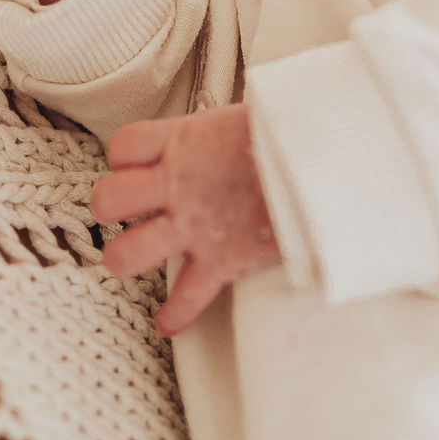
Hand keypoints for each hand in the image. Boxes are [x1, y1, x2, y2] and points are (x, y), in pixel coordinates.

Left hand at [90, 104, 282, 336]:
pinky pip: (184, 299)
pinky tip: (168, 322)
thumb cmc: (295, 133)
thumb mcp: (250, 117)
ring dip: (127, 257)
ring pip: (127, 253)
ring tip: (139, 254)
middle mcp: (181, 183)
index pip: (124, 144)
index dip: (122, 158)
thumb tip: (229, 131)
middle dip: (110, 208)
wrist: (330, 159)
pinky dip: (174, 316)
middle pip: (108, 199)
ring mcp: (197, 224)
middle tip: (131, 212)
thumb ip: (221, 132)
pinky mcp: (222, 259)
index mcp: (186, 140)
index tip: (141, 167)